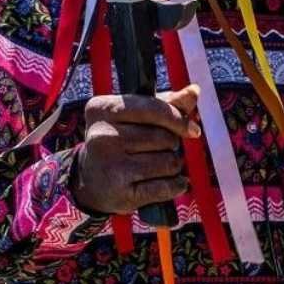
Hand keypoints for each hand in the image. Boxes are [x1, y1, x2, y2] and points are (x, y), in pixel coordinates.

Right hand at [71, 85, 200, 215]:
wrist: (90, 181)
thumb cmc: (118, 141)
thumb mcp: (132, 117)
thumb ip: (164, 103)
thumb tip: (193, 91)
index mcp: (102, 109)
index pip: (154, 108)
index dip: (179, 119)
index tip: (193, 129)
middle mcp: (102, 135)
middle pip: (165, 137)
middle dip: (172, 144)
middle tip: (157, 149)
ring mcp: (111, 165)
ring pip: (169, 162)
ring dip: (173, 165)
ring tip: (156, 166)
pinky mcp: (122, 192)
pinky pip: (167, 186)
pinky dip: (175, 185)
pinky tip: (165, 183)